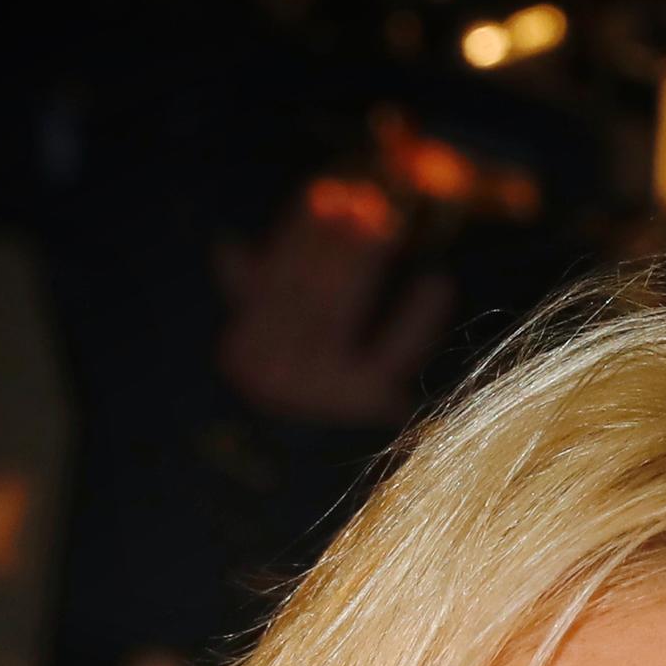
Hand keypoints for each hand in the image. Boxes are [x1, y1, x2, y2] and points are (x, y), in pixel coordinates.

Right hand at [215, 174, 449, 427]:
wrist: (311, 472)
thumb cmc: (297, 383)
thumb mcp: (262, 337)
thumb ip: (247, 291)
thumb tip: (226, 247)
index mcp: (247, 350)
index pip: (273, 282)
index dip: (297, 235)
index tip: (321, 192)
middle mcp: (274, 376)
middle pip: (306, 296)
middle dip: (333, 244)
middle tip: (364, 199)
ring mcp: (319, 395)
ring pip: (339, 317)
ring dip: (363, 266)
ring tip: (387, 223)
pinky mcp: (368, 410)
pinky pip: (391, 357)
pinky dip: (416, 321)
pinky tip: (439, 284)